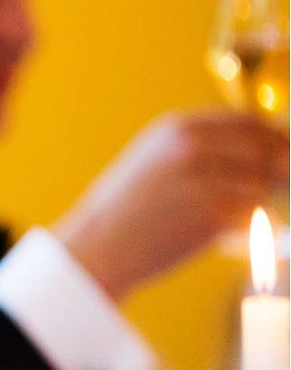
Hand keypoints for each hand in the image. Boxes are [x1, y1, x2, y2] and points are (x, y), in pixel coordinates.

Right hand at [54, 109, 287, 299]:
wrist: (98, 247)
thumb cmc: (126, 211)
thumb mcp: (154, 160)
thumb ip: (201, 148)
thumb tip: (262, 150)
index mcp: (177, 128)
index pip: (249, 122)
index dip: (275, 139)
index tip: (285, 155)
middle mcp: (192, 147)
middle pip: (266, 151)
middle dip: (279, 172)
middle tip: (277, 189)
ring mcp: (203, 179)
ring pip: (263, 187)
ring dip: (257, 205)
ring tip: (227, 220)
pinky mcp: (212, 213)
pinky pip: (254, 218)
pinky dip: (249, 230)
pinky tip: (221, 237)